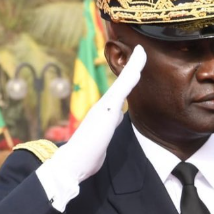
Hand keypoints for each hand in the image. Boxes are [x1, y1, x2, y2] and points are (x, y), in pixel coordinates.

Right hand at [48, 45, 145, 183]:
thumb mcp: (102, 142)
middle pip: (123, 83)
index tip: (135, 69)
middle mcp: (104, 106)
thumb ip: (108, 127)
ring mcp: (106, 105)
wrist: (72, 163)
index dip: (128, 81)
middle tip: (141, 51)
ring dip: (134, 65)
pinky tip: (139, 60)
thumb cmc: (86, 158)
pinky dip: (132, 71)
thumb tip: (118, 117)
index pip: (120, 94)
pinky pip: (124, 85)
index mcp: (104, 113)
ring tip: (142, 51)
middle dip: (133, 67)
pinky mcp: (108, 107)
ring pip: (125, 81)